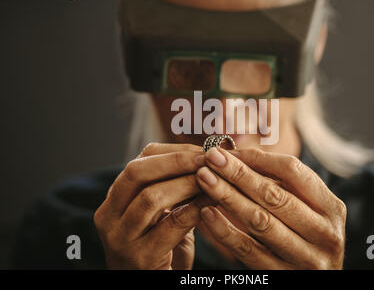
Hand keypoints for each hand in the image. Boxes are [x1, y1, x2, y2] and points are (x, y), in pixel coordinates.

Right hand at [94, 143, 209, 269]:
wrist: (155, 284)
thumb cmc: (163, 248)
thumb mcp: (163, 213)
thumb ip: (173, 187)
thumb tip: (206, 157)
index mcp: (114, 199)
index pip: (140, 161)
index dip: (173, 152)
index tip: (202, 149)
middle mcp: (109, 216)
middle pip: (137, 172)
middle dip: (176, 162)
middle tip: (207, 159)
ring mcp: (120, 238)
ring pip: (151, 197)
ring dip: (187, 184)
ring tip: (212, 179)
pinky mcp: (140, 258)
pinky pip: (170, 226)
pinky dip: (194, 210)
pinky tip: (211, 203)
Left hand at [195, 148, 346, 269]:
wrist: (321, 281)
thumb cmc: (308, 235)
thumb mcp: (307, 208)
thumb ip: (281, 184)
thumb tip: (237, 156)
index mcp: (331, 207)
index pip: (293, 171)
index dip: (257, 158)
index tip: (228, 151)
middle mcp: (324, 233)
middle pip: (275, 196)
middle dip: (238, 174)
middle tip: (211, 158)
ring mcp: (306, 258)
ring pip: (260, 222)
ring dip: (228, 197)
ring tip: (204, 179)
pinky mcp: (283, 276)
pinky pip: (248, 251)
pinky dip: (225, 231)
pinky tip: (207, 213)